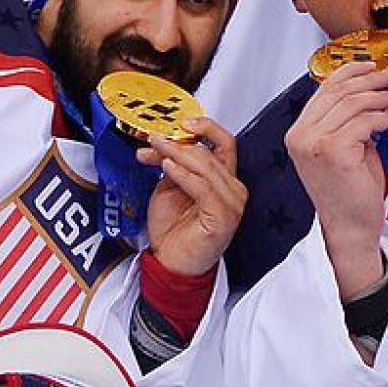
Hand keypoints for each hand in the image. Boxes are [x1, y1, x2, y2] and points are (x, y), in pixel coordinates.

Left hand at [138, 117, 245, 278]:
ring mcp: (232, 204)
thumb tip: (160, 143)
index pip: (224, 143)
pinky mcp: (223, 217)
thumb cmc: (173, 231)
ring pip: (206, 166)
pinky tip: (167, 166)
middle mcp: (233, 189)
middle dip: (178, 143)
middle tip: (154, 139)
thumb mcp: (169, 187)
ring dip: (177, 154)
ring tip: (156, 149)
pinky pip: (203, 187)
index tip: (182, 122)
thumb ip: (171, 164)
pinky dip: (183, 174)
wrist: (171, 264)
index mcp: (224, 180)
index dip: (206, 127)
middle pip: (209, 153)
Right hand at [284, 62, 387, 299]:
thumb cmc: (350, 191)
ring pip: (354, 103)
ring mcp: (313, 143)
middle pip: (339, 91)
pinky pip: (366, 121)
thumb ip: (346, 120)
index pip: (323, 90)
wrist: (350, 228)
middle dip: (371, 80)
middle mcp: (300, 135)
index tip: (372, 66)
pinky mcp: (333, 151)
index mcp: (298, 132)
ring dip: (383, 97)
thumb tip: (369, 89)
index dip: (350, 72)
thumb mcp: (345, 147)